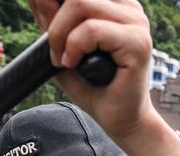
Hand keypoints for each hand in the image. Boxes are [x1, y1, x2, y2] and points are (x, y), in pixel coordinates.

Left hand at [30, 0, 154, 141]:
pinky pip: (92, 30)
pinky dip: (74, 47)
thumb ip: (50, 18)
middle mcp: (129, 8)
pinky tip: (74, 63)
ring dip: (60, 34)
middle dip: (54, 19)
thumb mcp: (62, 45)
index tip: (42, 16)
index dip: (55, 1)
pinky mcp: (138, 43)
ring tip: (64, 60)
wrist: (119, 119)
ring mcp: (136, 23)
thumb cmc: (94, 85)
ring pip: (80, 4)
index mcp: (116, 4)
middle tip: (54, 49)